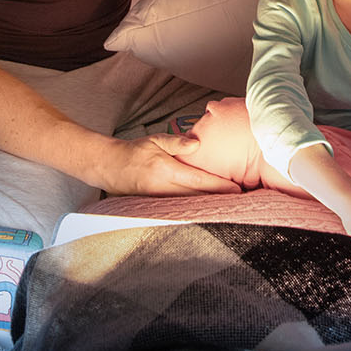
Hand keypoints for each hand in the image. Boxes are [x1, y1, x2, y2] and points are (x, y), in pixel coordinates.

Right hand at [99, 134, 243, 196]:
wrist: (109, 167)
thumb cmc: (133, 151)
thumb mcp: (154, 140)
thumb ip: (176, 143)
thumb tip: (197, 144)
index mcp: (166, 171)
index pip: (199, 181)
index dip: (219, 186)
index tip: (236, 189)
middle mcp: (164, 189)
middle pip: (198, 198)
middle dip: (219, 200)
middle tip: (241, 201)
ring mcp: (159, 201)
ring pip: (190, 207)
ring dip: (209, 207)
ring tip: (229, 207)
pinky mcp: (155, 207)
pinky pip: (179, 209)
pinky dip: (194, 210)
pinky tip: (207, 210)